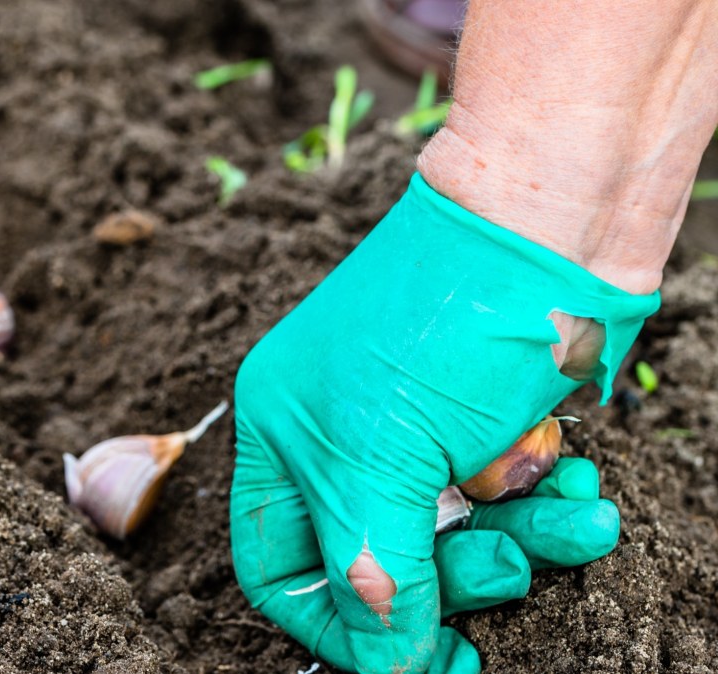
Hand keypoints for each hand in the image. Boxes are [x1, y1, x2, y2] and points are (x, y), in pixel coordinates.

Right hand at [229, 174, 658, 672]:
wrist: (552, 216)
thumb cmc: (443, 319)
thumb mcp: (383, 459)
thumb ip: (374, 570)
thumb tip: (385, 664)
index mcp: (277, 435)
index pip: (279, 568)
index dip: (337, 626)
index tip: (412, 656)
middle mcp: (336, 435)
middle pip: (376, 559)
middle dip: (449, 581)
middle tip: (506, 574)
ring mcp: (411, 426)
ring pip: (452, 538)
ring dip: (520, 547)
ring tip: (579, 525)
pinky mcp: (480, 420)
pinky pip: (504, 503)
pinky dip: (547, 508)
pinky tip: (581, 490)